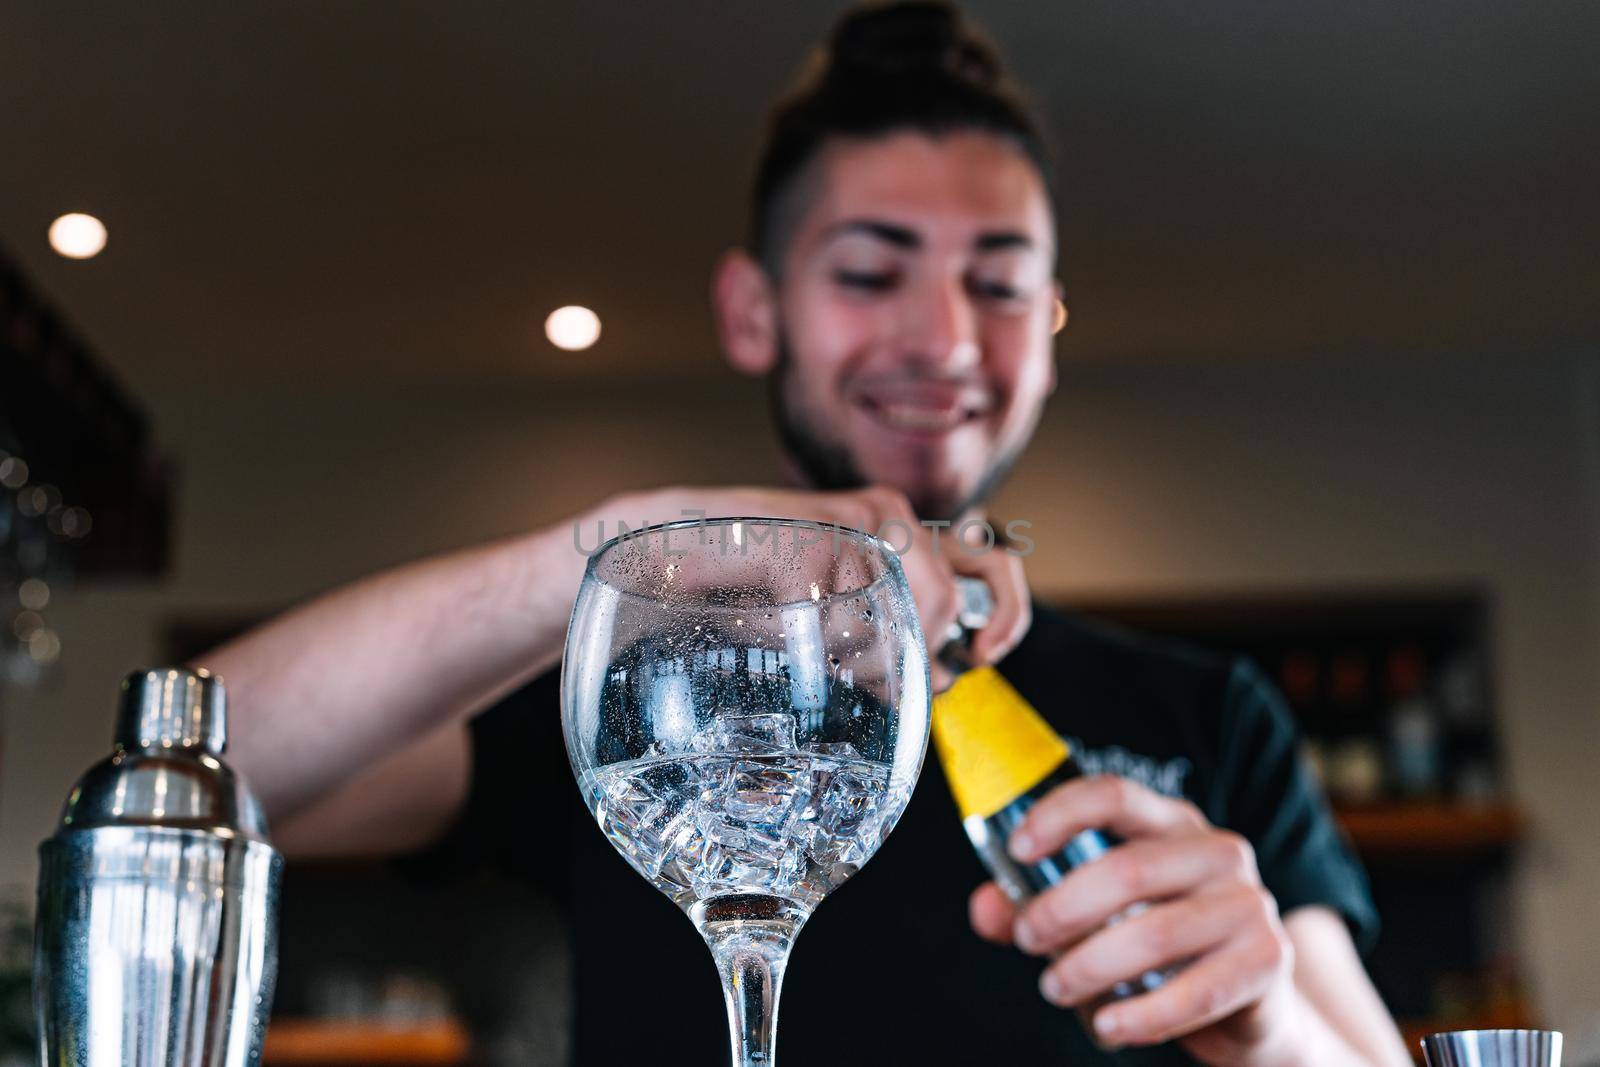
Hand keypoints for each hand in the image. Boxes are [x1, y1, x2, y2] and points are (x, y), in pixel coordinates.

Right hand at [605, 484, 1029, 687]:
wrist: (677, 552)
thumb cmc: (757, 589)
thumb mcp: (842, 609)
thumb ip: (897, 630)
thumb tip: (946, 679)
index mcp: (904, 527)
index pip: (994, 565)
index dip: (1008, 615)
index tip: (982, 657)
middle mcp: (889, 515)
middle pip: (953, 600)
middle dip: (924, 648)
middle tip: (886, 669)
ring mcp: (851, 521)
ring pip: (899, 617)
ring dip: (863, 653)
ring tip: (822, 650)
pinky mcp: (813, 537)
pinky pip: (842, 623)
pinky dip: (817, 645)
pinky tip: (788, 630)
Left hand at [968, 775, 1300, 1066]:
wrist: (1248, 1002)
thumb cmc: (1158, 945)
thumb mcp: (1095, 916)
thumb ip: (1034, 904)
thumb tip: (984, 908)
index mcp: (1172, 822)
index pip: (1114, 794)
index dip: (1060, 815)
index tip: (1017, 849)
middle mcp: (1217, 850)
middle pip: (1126, 869)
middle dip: (1061, 910)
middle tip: (1028, 942)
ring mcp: (1249, 902)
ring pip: (1153, 933)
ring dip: (1091, 967)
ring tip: (1056, 987)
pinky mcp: (1268, 959)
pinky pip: (1194, 991)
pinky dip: (1140, 1015)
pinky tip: (1107, 1025)